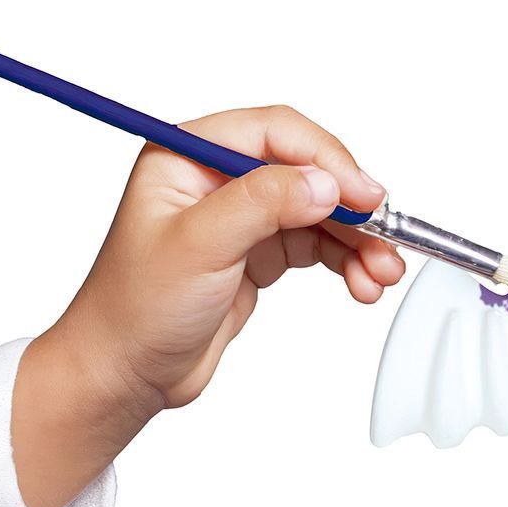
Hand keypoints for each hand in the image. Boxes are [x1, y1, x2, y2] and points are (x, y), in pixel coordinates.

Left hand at [12, 106, 405, 506]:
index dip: (325, 158)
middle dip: (350, 206)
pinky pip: (316, 243)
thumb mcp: (197, 248)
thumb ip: (262, 205)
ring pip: (318, 209)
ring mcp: (241, 216)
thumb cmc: (135, 308)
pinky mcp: (258, 253)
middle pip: (306, 170)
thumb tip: (325, 182)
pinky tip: (362, 283)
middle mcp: (218, 178)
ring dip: (356, 239)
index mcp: (189, 155)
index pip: (274, 133)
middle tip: (384, 237)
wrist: (124, 373)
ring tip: (381, 274)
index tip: (362, 195)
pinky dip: (345, 260)